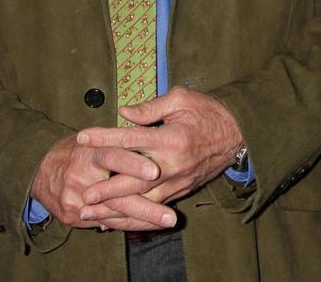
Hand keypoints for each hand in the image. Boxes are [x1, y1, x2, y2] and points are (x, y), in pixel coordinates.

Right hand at [29, 134, 172, 231]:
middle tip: (170, 216)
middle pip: (116, 194)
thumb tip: (136, 122)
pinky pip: (106, 222)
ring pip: (114, 212)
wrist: (40, 170)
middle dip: (145, 206)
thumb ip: (118, 136)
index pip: (112, 156)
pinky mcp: (73, 216)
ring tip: (168, 222)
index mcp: (89, 151)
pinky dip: (129, 223)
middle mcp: (80, 176)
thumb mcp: (96, 135)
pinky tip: (151, 225)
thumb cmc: (77, 148)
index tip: (155, 171)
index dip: (133, 164)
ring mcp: (75, 199)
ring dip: (143, 218)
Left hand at [74, 87, 242, 214]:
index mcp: (170, 138)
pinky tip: (116, 221)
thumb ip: (150, 108)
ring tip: (91, 215)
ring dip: (116, 209)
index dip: (104, 138)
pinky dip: (134, 216)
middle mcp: (172, 164)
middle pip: (133, 180)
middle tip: (83, 195)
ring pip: (142, 200)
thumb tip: (123, 113)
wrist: (238, 134)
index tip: (82, 138)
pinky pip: (154, 208)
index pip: (130, 139)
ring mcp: (177, 181)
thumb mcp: (182, 99)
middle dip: (106, 189)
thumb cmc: (208, 112)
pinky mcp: (181, 191)